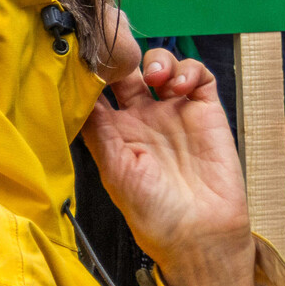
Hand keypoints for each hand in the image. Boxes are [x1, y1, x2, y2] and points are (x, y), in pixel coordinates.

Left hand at [84, 49, 260, 285]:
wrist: (199, 231)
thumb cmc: (152, 212)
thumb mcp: (114, 171)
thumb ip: (98, 130)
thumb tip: (77, 93)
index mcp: (115, 133)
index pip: (100, 92)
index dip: (95, 72)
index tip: (87, 56)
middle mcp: (143, 119)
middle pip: (130, 71)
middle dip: (126, 57)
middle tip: (123, 54)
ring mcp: (175, 112)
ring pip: (163, 67)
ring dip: (158, 61)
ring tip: (157, 76)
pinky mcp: (206, 110)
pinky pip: (199, 76)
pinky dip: (189, 70)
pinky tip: (180, 84)